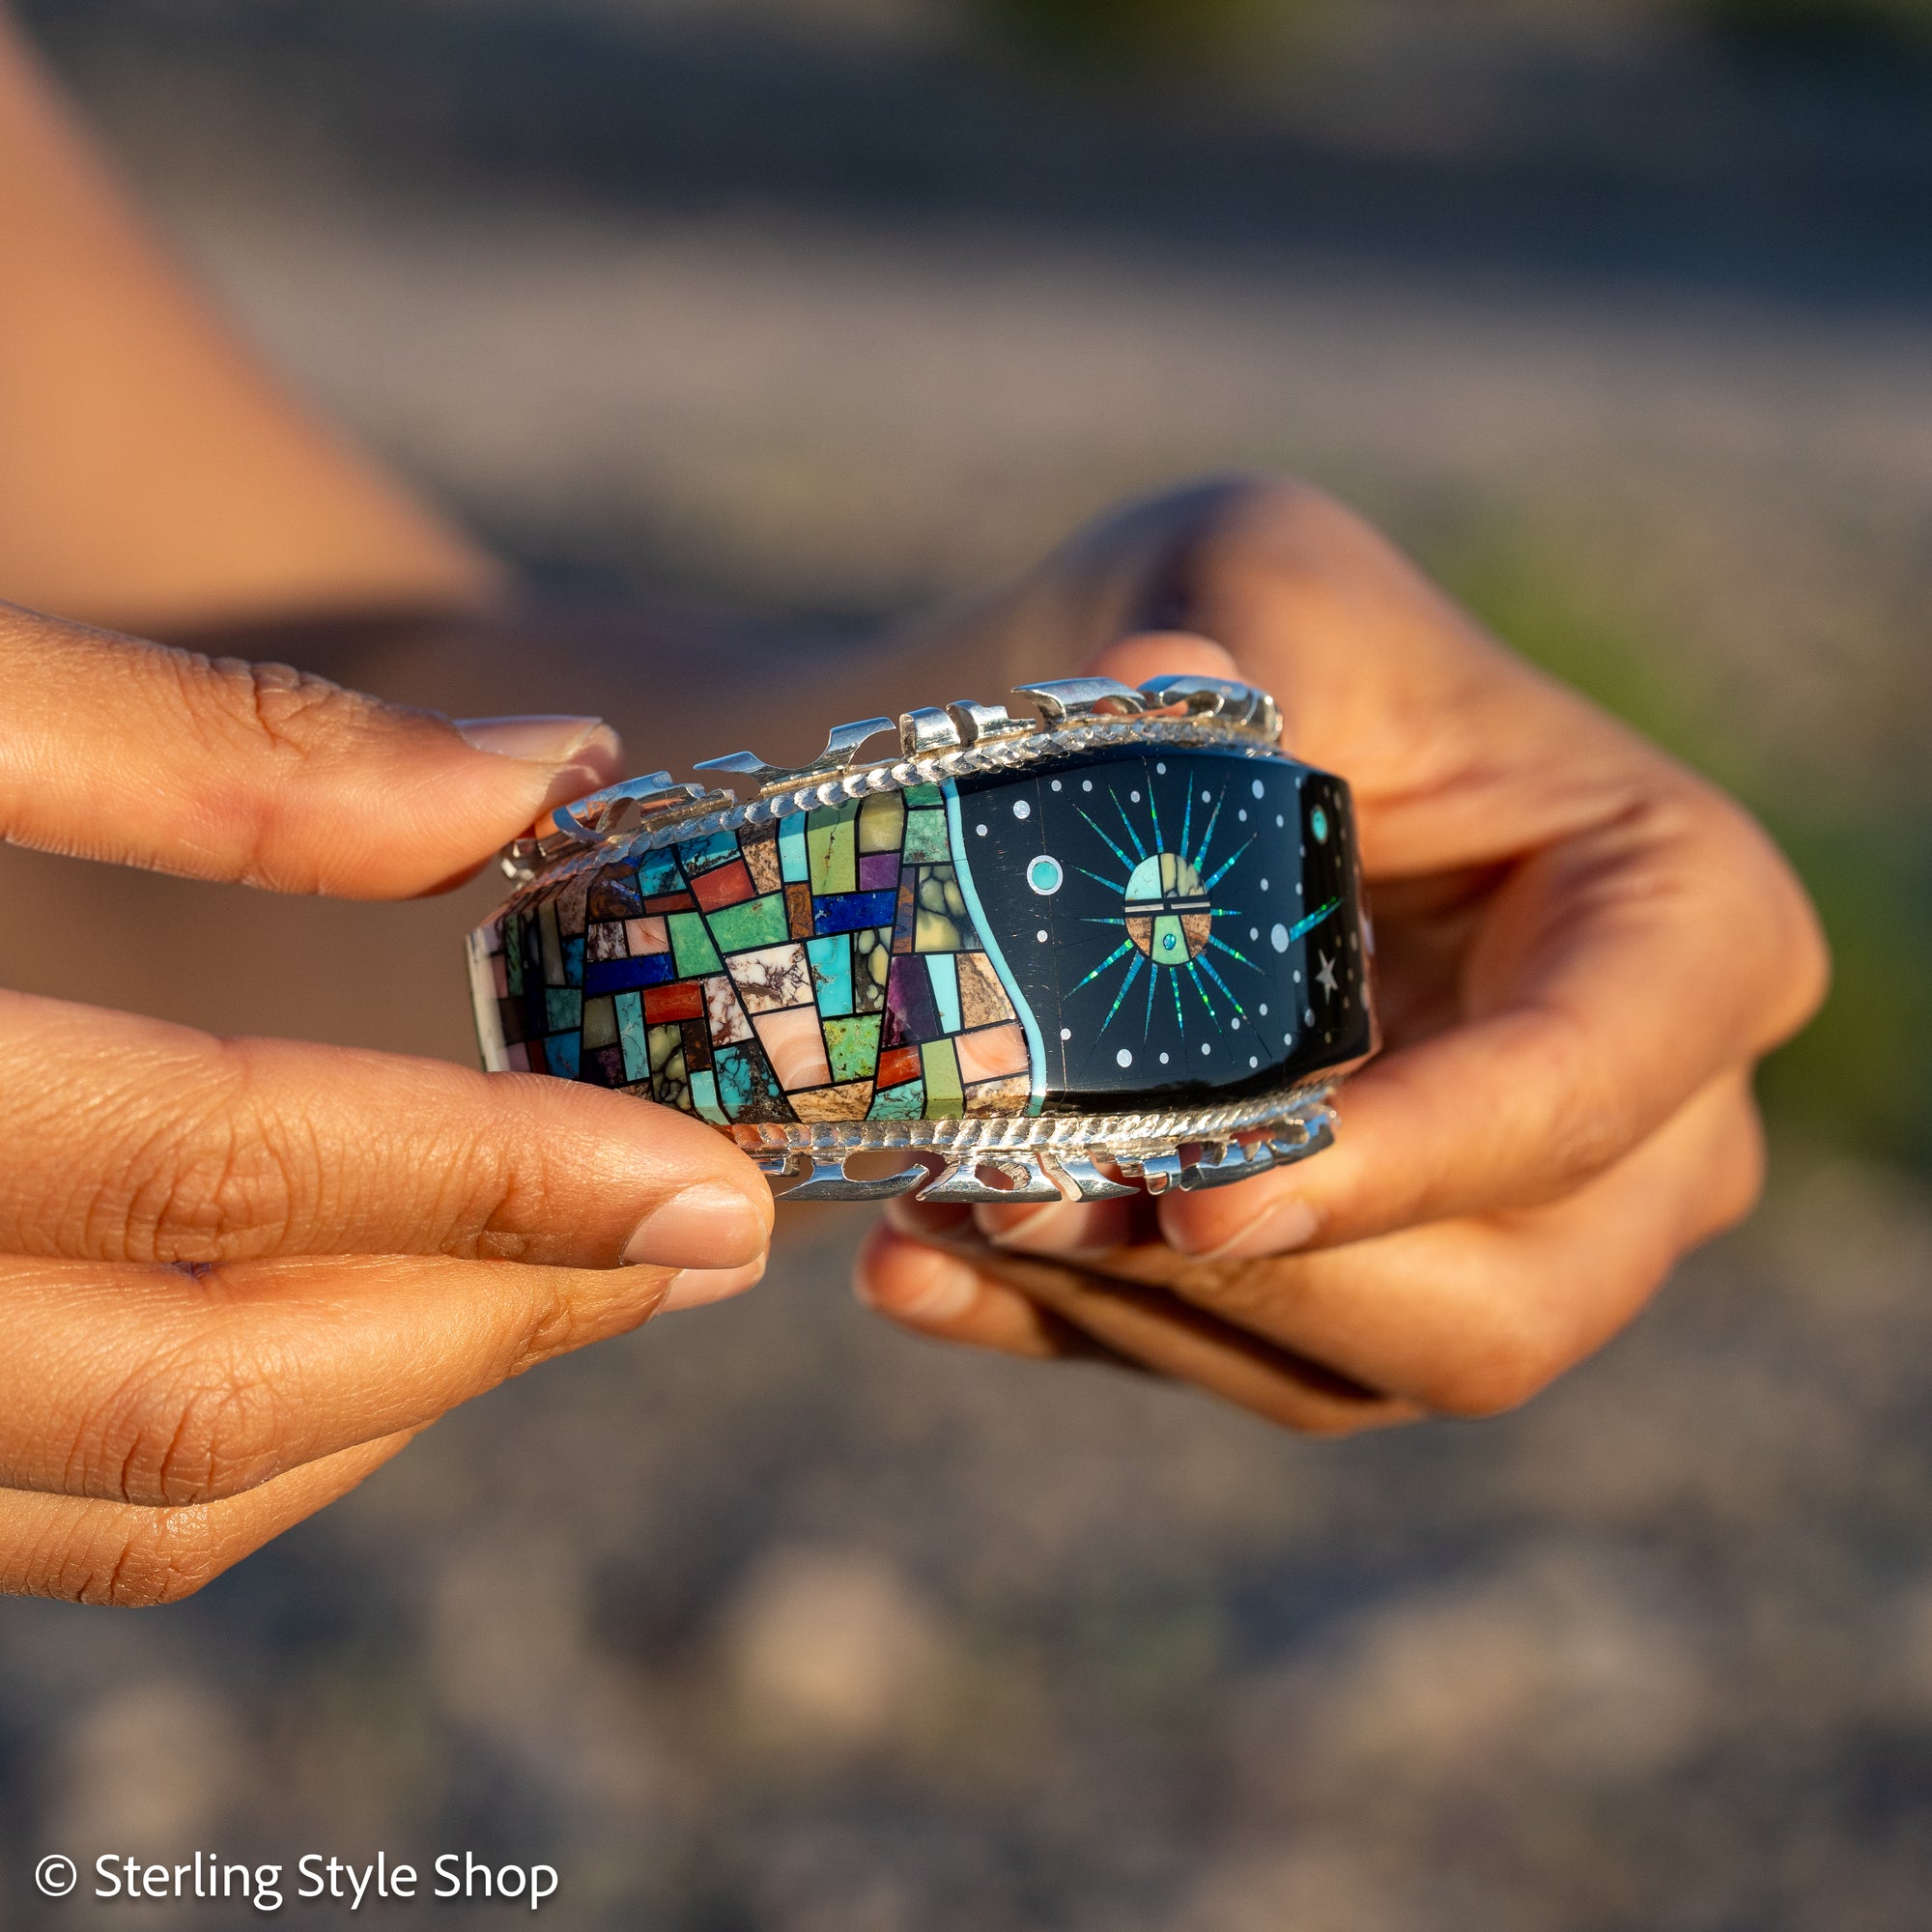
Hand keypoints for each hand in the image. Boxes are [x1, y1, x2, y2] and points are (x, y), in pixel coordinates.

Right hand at [0, 603, 772, 1602]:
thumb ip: (213, 747)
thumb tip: (549, 771)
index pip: (217, 1176)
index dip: (499, 1178)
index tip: (713, 1178)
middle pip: (194, 1395)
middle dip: (492, 1320)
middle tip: (696, 1239)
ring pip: (130, 1500)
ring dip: (394, 1395)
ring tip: (578, 1273)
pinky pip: (55, 1510)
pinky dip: (251, 1434)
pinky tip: (380, 1307)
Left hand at [856, 479, 1826, 1429]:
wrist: (1160, 746)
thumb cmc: (1256, 644)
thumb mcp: (1258, 590)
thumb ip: (1228, 651)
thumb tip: (1140, 689)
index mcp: (1680, 926)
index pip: (1585, 1085)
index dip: (1414, 1158)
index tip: (1205, 1191)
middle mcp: (1641, 1121)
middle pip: (1493, 1304)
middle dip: (1240, 1276)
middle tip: (1011, 1202)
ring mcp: (1512, 1230)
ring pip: (1347, 1368)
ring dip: (1121, 1301)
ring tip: (930, 1205)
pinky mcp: (1368, 1292)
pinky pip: (1239, 1366)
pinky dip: (1069, 1322)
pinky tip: (918, 1270)